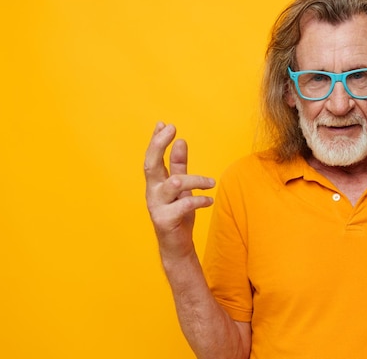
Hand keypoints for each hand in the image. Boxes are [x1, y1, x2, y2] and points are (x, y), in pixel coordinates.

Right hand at [144, 122, 215, 257]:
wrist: (177, 246)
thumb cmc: (178, 215)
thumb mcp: (181, 188)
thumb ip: (179, 166)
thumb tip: (180, 141)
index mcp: (155, 183)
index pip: (152, 157)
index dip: (156, 140)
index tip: (164, 123)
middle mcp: (152, 192)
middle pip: (150, 165)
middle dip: (159, 145)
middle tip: (172, 131)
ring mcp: (157, 207)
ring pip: (173, 184)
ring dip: (195, 179)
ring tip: (211, 183)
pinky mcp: (165, 220)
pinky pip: (183, 205)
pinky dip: (199, 200)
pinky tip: (209, 201)